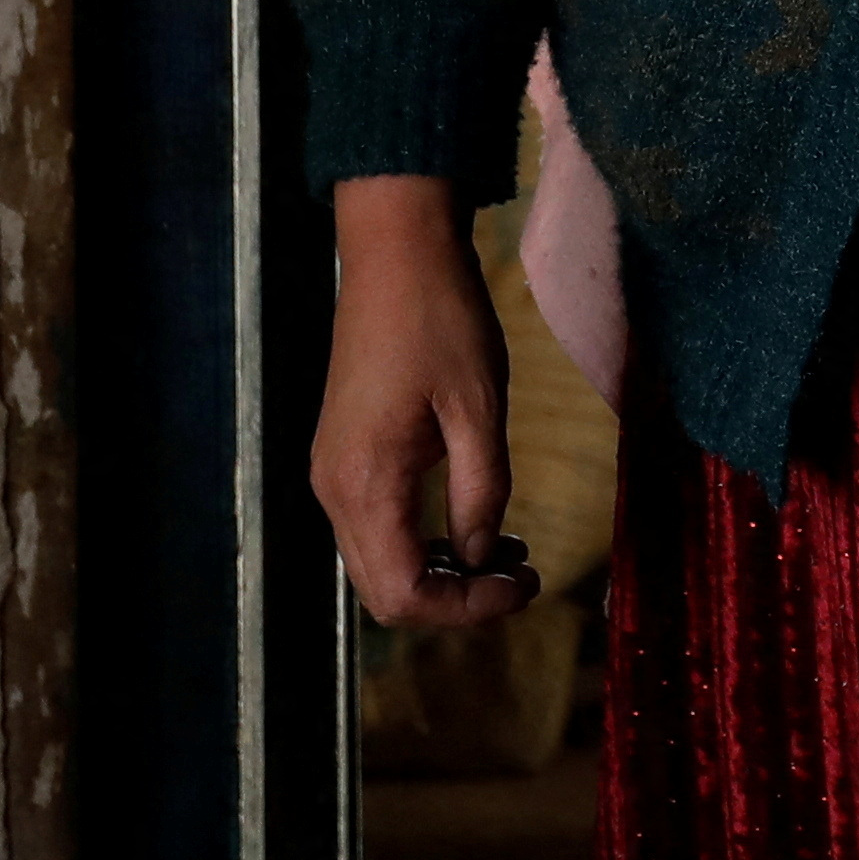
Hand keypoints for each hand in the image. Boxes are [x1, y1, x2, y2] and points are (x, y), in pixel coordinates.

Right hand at [306, 176, 535, 632]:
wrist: (394, 249)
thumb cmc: (440, 318)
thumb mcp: (479, 406)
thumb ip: (481, 492)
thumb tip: (482, 558)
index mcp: (365, 484)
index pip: (403, 593)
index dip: (465, 610)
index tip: (524, 588)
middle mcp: (335, 491)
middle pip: (385, 593)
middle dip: (455, 602)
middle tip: (523, 580)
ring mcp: (334, 474)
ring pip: (380, 564)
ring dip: (443, 574)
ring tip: (513, 555)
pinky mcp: (345, 455)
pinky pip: (379, 528)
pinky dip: (426, 542)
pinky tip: (478, 526)